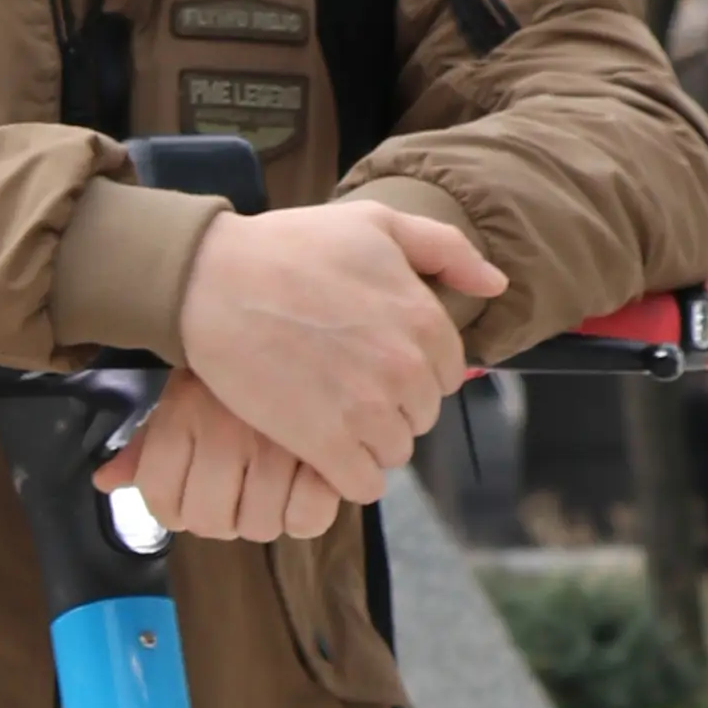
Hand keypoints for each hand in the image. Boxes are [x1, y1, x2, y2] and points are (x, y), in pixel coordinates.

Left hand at [97, 369, 343, 539]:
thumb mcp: (186, 391)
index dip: (176, 510)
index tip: (194, 494)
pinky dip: (307, 512)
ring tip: (277, 481)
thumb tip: (105, 482)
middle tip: (240, 487)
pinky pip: (306, 521)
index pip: (161, 499)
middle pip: (210, 523)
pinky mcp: (328, 456)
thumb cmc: (242, 360)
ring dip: (265, 514)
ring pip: (259, 527)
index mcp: (183, 414)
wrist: (310, 312)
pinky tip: (310, 484)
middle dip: (223, 515)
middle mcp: (223, 434)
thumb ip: (147, 444)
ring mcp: (277, 448)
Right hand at [176, 198, 505, 502]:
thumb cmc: (289, 247)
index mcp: (423, 319)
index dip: (412, 370)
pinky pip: (362, 484)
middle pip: (421, 416)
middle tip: (345, 384)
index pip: (448, 374)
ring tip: (328, 413)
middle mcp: (404, 368)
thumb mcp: (375, 223)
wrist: (213, 281)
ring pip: (394, 453)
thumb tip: (495, 286)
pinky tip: (321, 450)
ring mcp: (366, 409)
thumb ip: (445, 250)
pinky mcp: (325, 442)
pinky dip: (346, 475)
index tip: (373, 358)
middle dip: (391, 406)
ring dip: (367, 442)